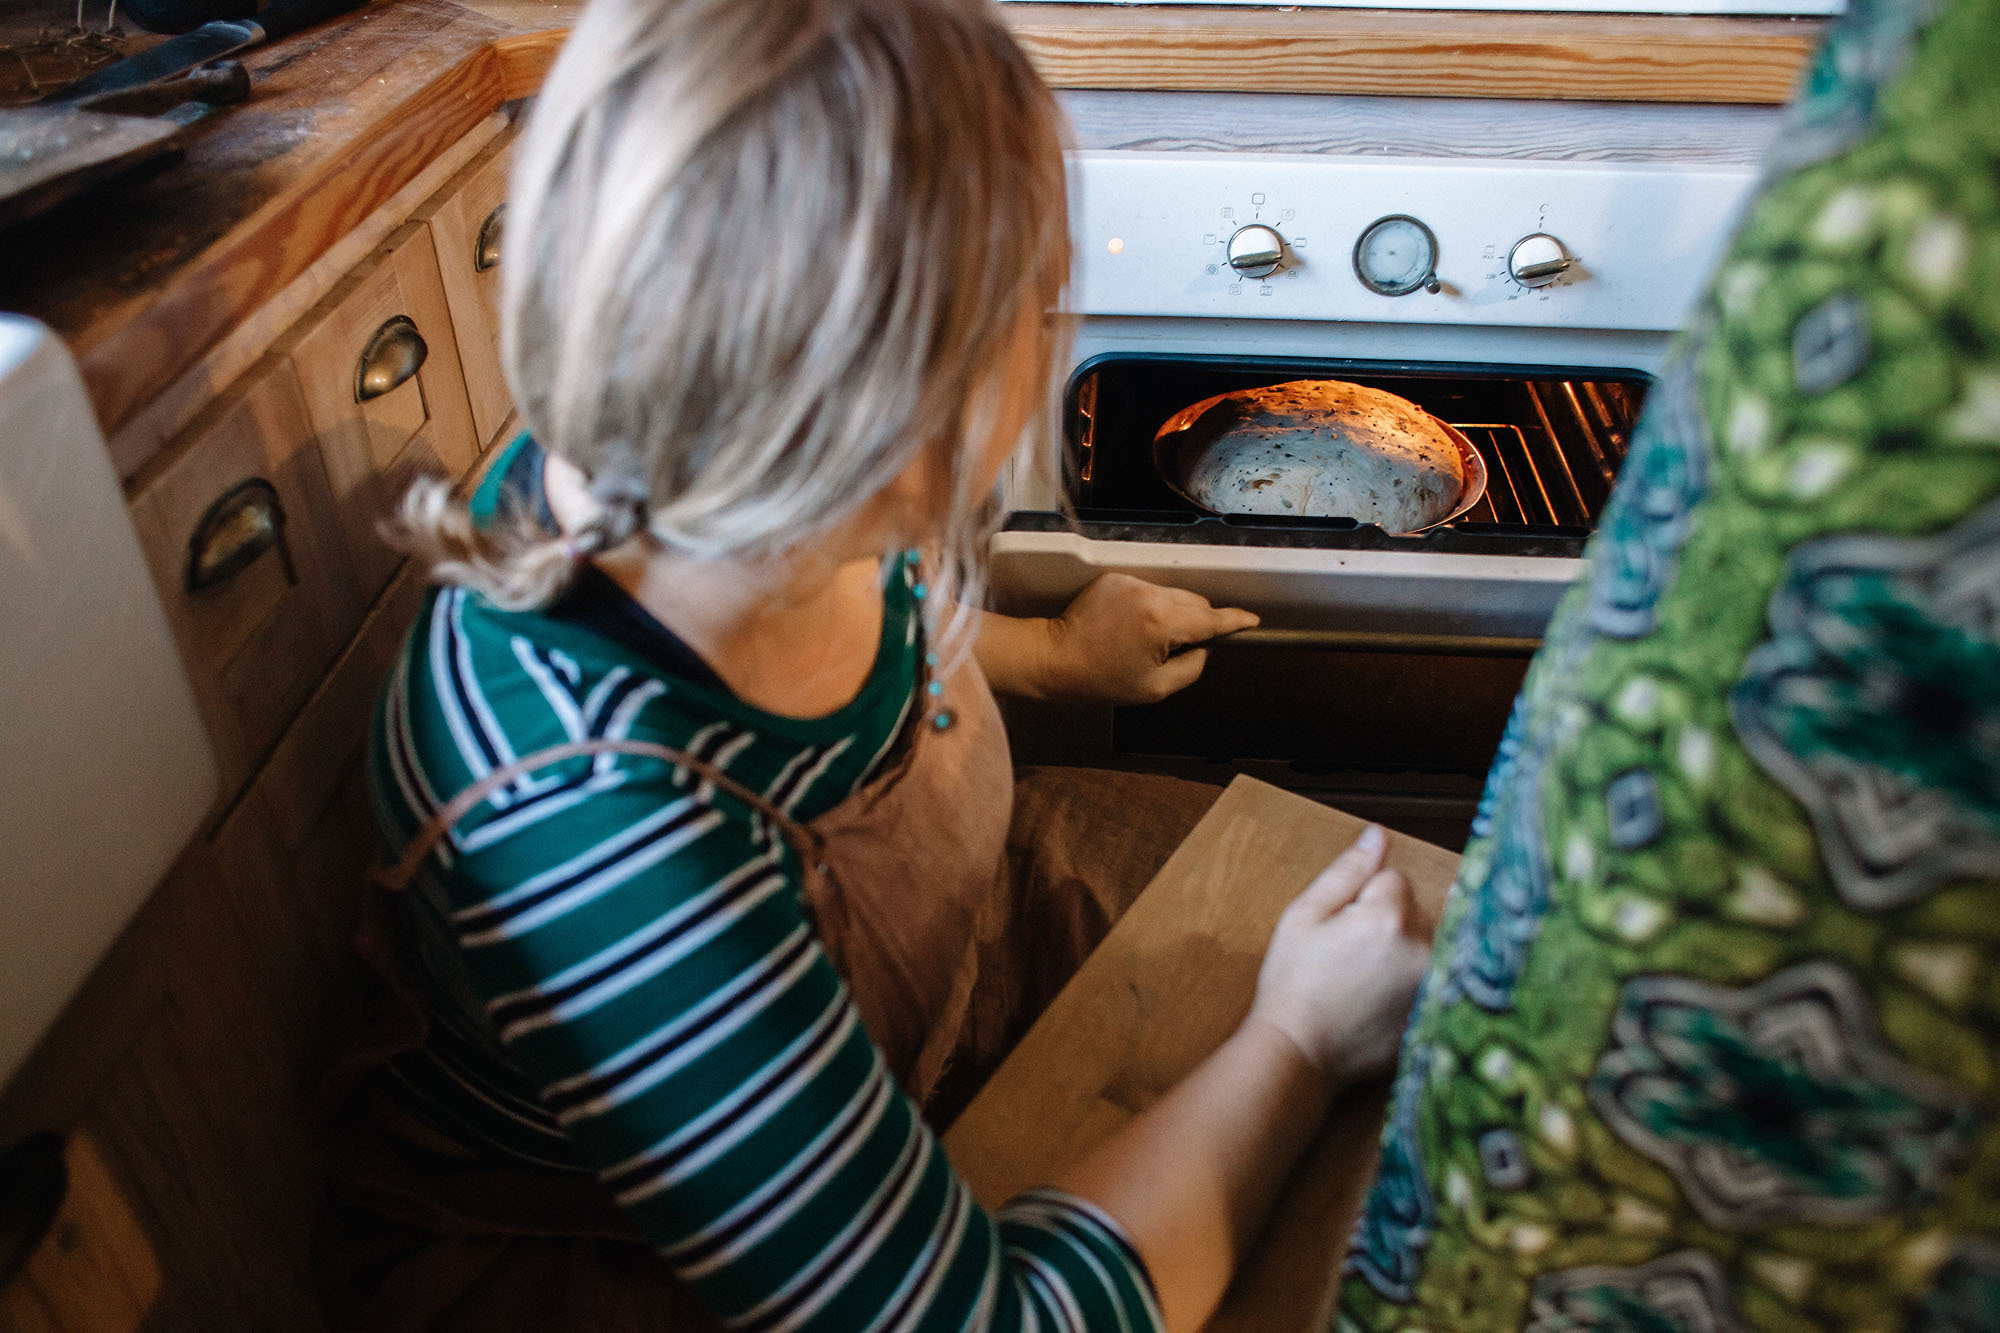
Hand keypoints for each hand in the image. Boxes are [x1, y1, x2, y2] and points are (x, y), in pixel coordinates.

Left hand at [1040, 573, 1258, 704]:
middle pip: (1196, 602)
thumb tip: (1207, 648)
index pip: (1211, 619)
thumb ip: (1192, 667)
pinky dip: (1151, 605)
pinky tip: (1133, 626)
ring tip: (1151, 639)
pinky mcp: (1116, 577)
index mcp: (1161, 623)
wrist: (1055, 659)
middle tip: (1183, 648)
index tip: (1252, 622)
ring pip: (1174, 594)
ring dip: (1174, 613)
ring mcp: (1131, 582)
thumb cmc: (1101, 680)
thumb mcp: (1155, 688)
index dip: (1235, 622)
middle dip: (1199, 622)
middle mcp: (1150, 595)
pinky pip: (1149, 589)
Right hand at [1247, 825, 1428, 1083]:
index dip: (1364, 899)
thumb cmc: (1292, 984)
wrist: (1298, 1053)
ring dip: (1406, 954)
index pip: (1395, 881)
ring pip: (1429, 947)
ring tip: (1367, 982)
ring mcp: (1433, 987)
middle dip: (1390, 925)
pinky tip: (1382, 1003)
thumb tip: (1378, 835)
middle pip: (1417, 913)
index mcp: (1387, 919)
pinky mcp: (1436, 1016)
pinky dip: (1414, 986)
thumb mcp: (1304, 916)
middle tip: (1351, 958)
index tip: (1342, 928)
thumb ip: (1347, 872)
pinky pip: (1435, 982)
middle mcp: (1422, 950)